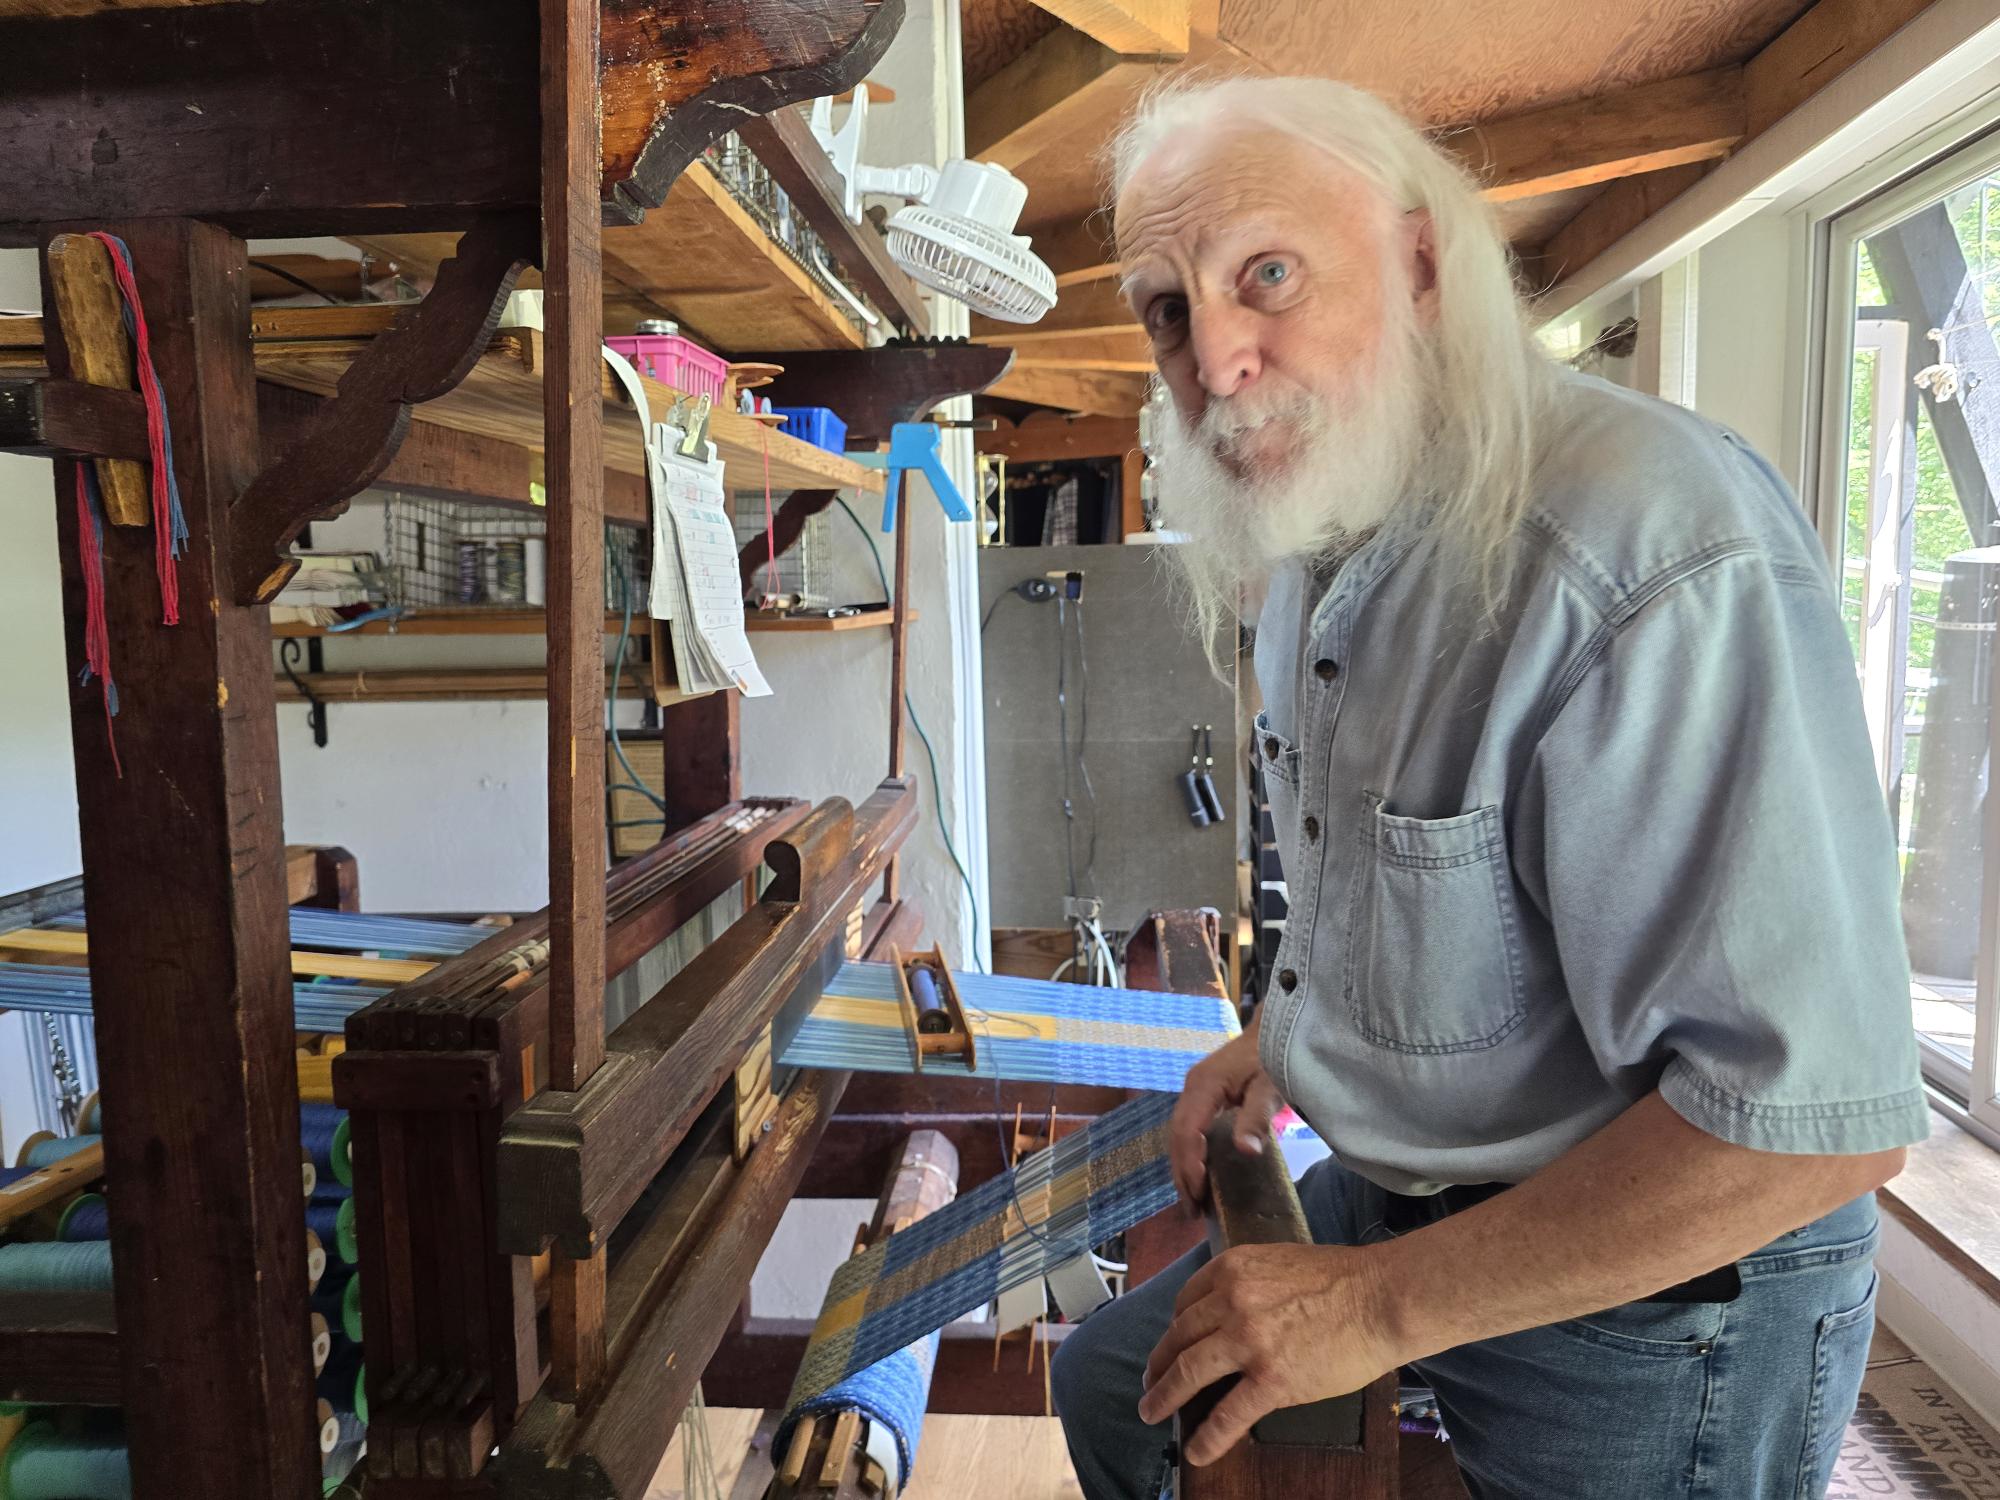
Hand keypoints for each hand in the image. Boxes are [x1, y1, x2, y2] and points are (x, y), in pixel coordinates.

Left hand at [1138, 1243, 1399, 1464]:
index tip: (1172, 1344)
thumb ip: (1249, 1282)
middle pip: (1180, 1337)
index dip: (1175, 1328)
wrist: (1382, 1298)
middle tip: (1150, 1381)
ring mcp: (1249, 1342)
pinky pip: (1228, 1414)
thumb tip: (1231, 1310)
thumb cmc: (1343, 1279)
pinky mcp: (1272, 1379)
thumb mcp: (1279, 1261)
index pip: (1186, 1303)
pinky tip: (1197, 1450)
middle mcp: (1232, 1302)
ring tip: (1152, 1411)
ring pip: (1189, 1373)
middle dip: (1160, 1363)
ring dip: (1164, 1397)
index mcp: (1233, 1269)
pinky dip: (1208, 1436)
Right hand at [1170, 1025, 1283, 1212]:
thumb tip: (1245, 1152)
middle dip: (1182, 1175)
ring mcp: (1196, 1090)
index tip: (1198, 1195)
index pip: (1187, 1132)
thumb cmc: (1274, 1056)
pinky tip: (1199, 1173)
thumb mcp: (1270, 1087)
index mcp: (1204, 1086)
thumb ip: (1256, 1118)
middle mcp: (1193, 1088)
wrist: (1277, 1027)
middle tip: (1191, 1211)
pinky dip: (1191, 1155)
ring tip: (1192, 1201)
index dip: (1190, 1165)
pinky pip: (1190, 1129)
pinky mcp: (1204, 1095)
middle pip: (1178, 1137)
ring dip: (1184, 1168)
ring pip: (1180, 1135)